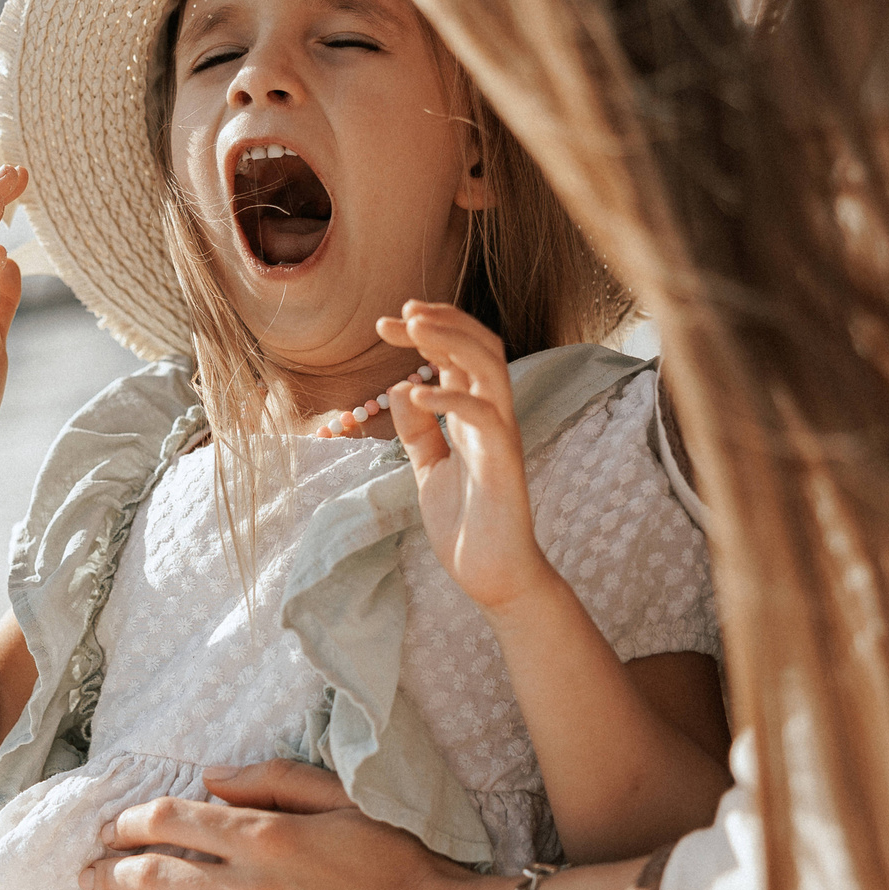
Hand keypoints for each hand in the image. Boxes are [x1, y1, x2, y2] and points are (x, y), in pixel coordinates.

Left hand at [78, 760, 484, 889]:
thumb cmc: (391, 856)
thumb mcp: (341, 797)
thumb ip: (275, 780)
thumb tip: (212, 777)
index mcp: (268, 834)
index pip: (176, 820)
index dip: (133, 819)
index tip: (111, 824)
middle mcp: (250, 883)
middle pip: (156, 872)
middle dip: (111, 869)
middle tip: (85, 869)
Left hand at [375, 301, 553, 611]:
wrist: (492, 577)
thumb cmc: (466, 525)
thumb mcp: (430, 470)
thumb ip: (418, 432)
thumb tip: (401, 389)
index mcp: (473, 415)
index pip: (456, 355)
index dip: (424, 331)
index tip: (384, 324)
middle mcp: (492, 416)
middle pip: (481, 346)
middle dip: (443, 322)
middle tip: (402, 312)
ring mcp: (501, 437)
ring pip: (491, 366)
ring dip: (453, 340)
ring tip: (415, 327)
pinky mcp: (504, 463)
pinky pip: (486, 416)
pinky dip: (453, 398)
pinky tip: (419, 393)